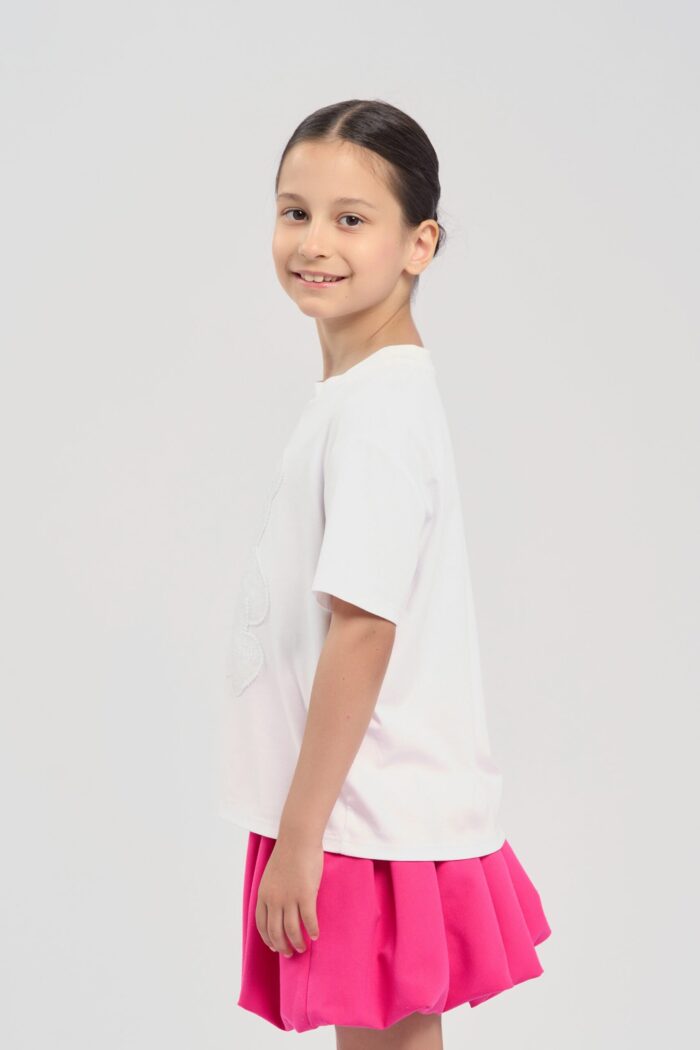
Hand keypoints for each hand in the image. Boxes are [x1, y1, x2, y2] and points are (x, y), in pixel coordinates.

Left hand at [255, 834, 322, 956]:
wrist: (298, 838)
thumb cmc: (288, 854)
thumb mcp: (272, 875)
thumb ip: (272, 892)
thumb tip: (279, 908)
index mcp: (263, 894)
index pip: (261, 924)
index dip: (268, 938)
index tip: (274, 946)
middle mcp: (273, 899)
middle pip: (275, 931)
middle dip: (282, 946)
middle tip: (290, 953)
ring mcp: (289, 898)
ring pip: (292, 930)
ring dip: (298, 942)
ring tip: (303, 948)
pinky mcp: (305, 894)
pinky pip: (309, 920)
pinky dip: (312, 931)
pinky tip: (316, 936)